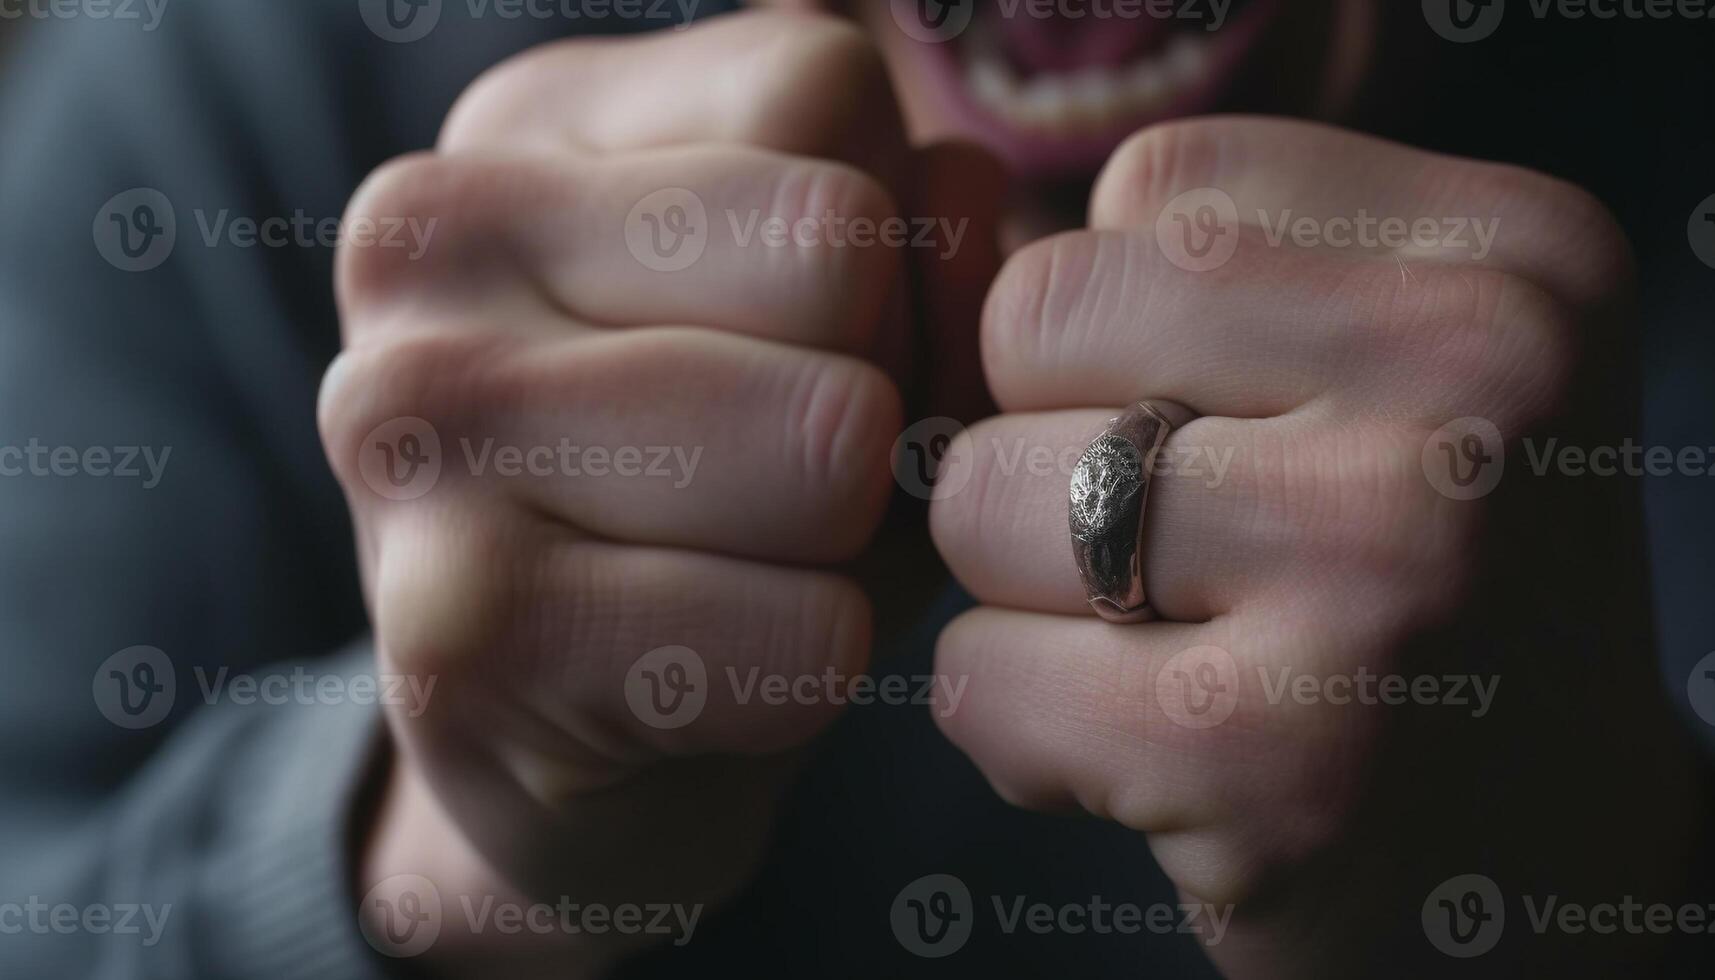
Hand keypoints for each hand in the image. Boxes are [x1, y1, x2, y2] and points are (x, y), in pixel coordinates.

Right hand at [318, 12, 985, 974]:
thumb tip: (969, 210)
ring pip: (828, 444)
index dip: (899, 245)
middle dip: (884, 394)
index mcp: (525, 126)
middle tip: (810, 479)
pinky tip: (718, 669)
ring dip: (854, 543)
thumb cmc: (722, 503)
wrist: (555, 741)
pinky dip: (815, 669)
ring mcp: (416, 424)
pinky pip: (799, 630)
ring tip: (763, 566)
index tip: (834, 345)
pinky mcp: (454, 622)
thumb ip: (924, 245)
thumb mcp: (835, 336)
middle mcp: (429, 240)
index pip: (822, 88)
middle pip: (835, 253)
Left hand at [929, 117, 1705, 976]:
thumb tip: (952, 259)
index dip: (1124, 327)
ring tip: (1168, 654)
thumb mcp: (1394, 374)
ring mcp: (1383, 571)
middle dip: (1048, 447)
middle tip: (1173, 557)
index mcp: (1510, 262)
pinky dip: (1017, 726)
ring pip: (980, 494)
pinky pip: (974, 676)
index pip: (1152, 187)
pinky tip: (1151, 758)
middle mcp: (1477, 388)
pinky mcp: (1277, 762)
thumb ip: (1211, 272)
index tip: (1228, 431)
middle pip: (1037, 318)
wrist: (1534, 860)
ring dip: (1023, 593)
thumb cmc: (1404, 593)